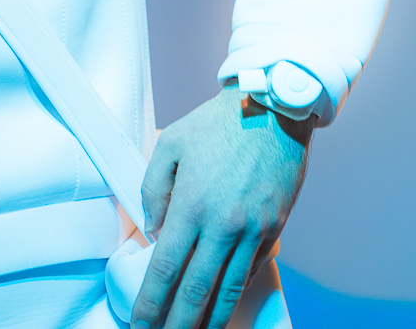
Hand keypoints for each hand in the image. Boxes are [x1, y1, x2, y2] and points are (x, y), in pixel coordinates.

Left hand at [131, 86, 311, 328]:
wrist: (274, 109)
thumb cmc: (218, 123)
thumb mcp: (170, 144)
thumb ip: (154, 189)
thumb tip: (154, 229)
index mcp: (192, 205)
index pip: (166, 270)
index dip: (151, 304)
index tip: (141, 325)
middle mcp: (223, 225)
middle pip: (196, 291)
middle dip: (178, 324)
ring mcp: (253, 230)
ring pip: (228, 290)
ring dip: (210, 320)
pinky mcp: (274, 227)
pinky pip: (252, 269)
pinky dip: (236, 291)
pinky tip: (224, 304)